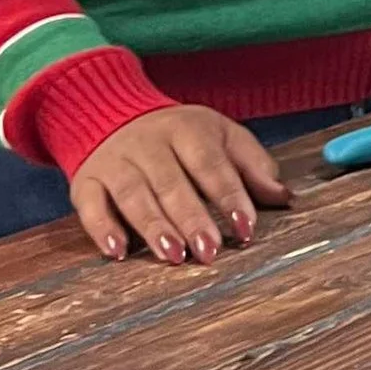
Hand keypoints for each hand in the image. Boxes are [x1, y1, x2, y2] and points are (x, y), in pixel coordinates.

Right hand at [72, 106, 290, 265]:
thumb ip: (253, 166)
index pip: (211, 164)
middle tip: (209, 250)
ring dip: (153, 227)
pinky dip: (102, 228)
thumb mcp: (221, 137)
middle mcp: (149, 143)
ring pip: (134, 195)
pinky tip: (118, 251)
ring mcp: (115, 162)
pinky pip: (91, 205)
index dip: (229, 196)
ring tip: (173, 255)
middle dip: (192, 218)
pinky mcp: (86, 181)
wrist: (112, 113)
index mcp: (188, 129)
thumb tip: (284, 197)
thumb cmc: (180, 136)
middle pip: (172, 183)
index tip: (245, 227)